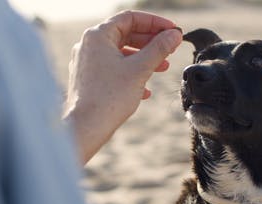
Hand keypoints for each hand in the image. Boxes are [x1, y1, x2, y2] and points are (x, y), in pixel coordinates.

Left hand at [65, 10, 182, 163]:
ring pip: (120, 53)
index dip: (155, 22)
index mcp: (98, 36)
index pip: (130, 18)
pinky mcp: (87, 80)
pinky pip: (113, 69)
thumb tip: (175, 34)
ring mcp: (86, 63)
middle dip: (151, 42)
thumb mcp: (140, 69)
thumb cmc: (110, 98)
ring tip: (162, 67)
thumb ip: (159, 48)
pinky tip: (145, 90)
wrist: (86, 127)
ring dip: (143, 59)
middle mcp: (88, 46)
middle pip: (125, 34)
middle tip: (170, 48)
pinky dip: (131, 74)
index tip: (172, 31)